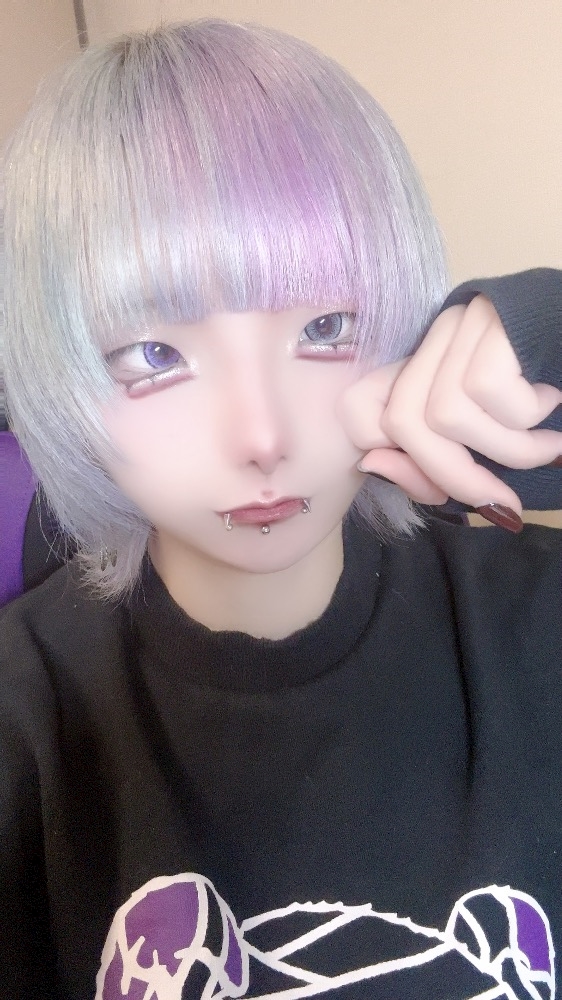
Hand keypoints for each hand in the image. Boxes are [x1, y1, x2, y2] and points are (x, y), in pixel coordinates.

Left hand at [339, 295, 561, 525]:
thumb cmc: (559, 398)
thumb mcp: (496, 439)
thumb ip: (440, 457)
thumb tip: (373, 465)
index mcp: (432, 362)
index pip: (361, 408)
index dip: (391, 460)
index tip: (435, 490)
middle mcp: (442, 334)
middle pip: (403, 421)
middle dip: (450, 476)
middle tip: (500, 499)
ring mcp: (469, 322)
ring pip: (446, 414)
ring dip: (506, 451)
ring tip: (551, 445)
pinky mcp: (499, 321)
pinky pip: (491, 395)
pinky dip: (528, 422)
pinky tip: (557, 408)